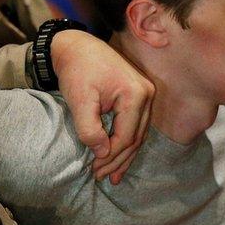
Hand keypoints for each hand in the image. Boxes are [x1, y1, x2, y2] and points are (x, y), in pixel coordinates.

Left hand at [50, 30, 154, 183]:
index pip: (126, 136)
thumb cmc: (77, 70)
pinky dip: (127, 140)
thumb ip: (90, 129)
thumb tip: (102, 153)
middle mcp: (147, 94)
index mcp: (135, 95)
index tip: (94, 170)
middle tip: (102, 177)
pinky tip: (118, 155)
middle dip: (118, 161)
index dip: (110, 157)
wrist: (77, 46)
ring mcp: (146, 94)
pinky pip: (136, 124)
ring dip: (125, 155)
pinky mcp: (140, 94)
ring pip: (138, 133)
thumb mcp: (80, 100)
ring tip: (113, 175)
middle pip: (136, 138)